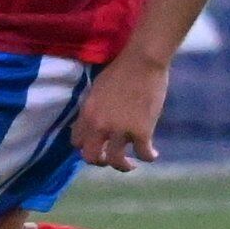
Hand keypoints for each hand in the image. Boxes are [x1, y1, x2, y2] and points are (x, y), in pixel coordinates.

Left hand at [71, 51, 172, 170]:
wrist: (143, 62)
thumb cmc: (121, 69)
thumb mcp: (97, 90)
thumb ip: (93, 109)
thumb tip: (94, 121)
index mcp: (87, 114)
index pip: (76, 141)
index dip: (85, 146)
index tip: (94, 145)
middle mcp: (100, 126)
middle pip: (91, 157)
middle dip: (99, 162)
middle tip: (108, 159)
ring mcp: (121, 131)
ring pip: (116, 161)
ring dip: (124, 166)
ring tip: (131, 165)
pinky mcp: (142, 132)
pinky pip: (144, 154)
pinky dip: (149, 156)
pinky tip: (153, 154)